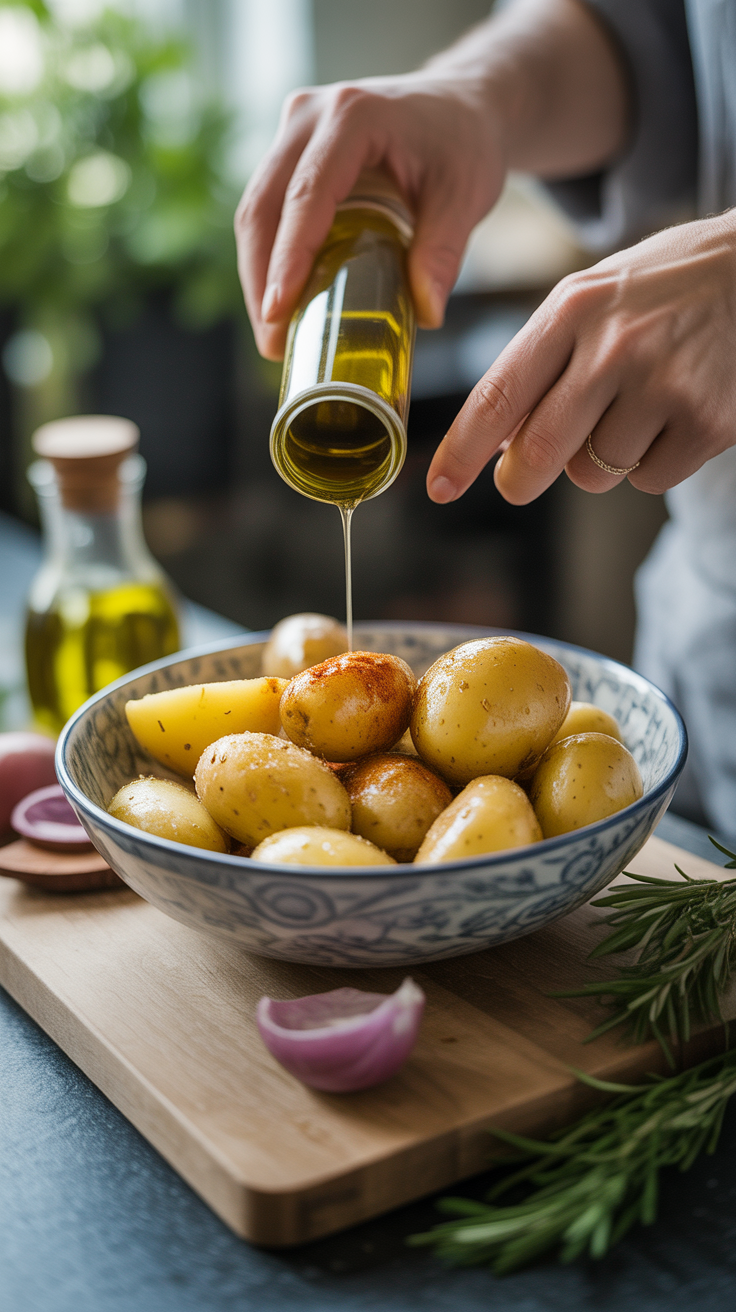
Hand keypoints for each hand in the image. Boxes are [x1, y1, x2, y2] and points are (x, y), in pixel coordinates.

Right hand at [235, 72, 505, 360]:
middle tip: (272, 342)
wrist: (461, 104)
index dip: (288, 257)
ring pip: (255, 209)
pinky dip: (269, 257)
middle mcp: (312, 115)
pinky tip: (281, 301)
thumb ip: (444, 252)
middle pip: (264, 205)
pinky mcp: (291, 149)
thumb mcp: (466, 196)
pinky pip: (267, 208)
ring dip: (258, 274)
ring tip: (272, 333)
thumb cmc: (464, 142)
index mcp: (354, 117)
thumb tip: (427, 314)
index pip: (307, 195)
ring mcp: (295, 129)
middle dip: (261, 279)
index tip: (278, 312)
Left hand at [427, 212, 735, 503]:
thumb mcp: (595, 299)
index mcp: (573, 310)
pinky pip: (648, 479)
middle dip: (519, 480)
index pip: (498, 396)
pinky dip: (652, 463)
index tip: (439, 486)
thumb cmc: (667, 289)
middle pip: (539, 453)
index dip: (461, 451)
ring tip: (636, 408)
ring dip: (600, 461)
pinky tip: (674, 415)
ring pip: (593, 474)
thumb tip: (497, 444)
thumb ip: (543, 363)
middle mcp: (614, 347)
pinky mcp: (706, 423)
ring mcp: (664, 387)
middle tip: (519, 481)